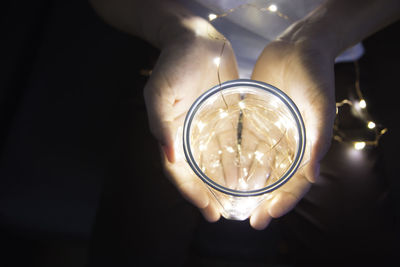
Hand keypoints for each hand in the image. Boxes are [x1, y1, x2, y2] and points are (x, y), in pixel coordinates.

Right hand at [143, 17, 238, 221]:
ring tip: (237, 200)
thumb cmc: (175, 63)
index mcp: (170, 132)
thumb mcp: (161, 91)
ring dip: (221, 181)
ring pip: (213, 161)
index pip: (178, 171)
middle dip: (207, 194)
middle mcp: (187, 134)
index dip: (191, 193)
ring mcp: (205, 127)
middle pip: (195, 172)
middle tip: (222, 214)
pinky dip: (234, 160)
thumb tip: (169, 157)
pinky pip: (229, 144)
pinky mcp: (222, 117)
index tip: (207, 210)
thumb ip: (161, 123)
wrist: (196, 38)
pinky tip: (245, 172)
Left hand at [249, 39, 335, 229]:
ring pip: (259, 166)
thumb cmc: (315, 75)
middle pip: (277, 180)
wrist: (299, 47)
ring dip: (248, 185)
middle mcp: (289, 145)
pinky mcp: (254, 121)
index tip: (268, 215)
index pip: (297, 182)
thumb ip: (317, 139)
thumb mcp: (320, 106)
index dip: (285, 201)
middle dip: (264, 201)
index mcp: (307, 147)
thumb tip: (311, 176)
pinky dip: (236, 160)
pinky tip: (222, 172)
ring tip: (231, 201)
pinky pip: (244, 145)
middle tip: (249, 220)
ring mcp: (271, 134)